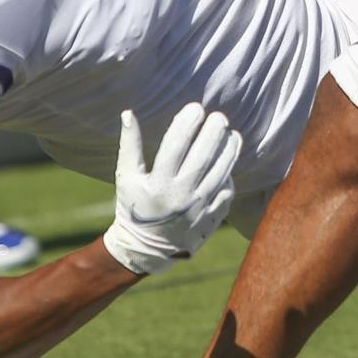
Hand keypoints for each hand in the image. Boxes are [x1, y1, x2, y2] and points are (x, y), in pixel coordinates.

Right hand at [101, 103, 241, 275]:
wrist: (145, 249)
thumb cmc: (133, 207)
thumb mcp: (126, 177)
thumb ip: (129, 145)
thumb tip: (128, 113)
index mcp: (158, 183)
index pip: (176, 145)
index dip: (188, 123)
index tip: (196, 108)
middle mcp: (180, 196)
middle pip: (203, 156)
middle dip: (214, 132)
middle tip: (219, 117)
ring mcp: (198, 208)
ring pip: (220, 172)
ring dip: (229, 150)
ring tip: (231, 133)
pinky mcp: (210, 218)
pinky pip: (226, 192)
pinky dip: (229, 174)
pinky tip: (229, 160)